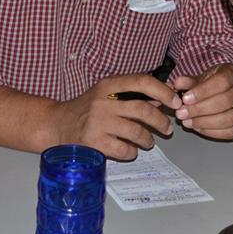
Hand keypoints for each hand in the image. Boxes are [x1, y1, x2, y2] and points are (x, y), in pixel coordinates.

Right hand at [50, 73, 182, 160]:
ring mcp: (98, 122)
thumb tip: (163, 97)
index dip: (163, 91)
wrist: (56, 125)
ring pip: (136, 132)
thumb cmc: (87, 109)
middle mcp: (103, 101)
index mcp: (108, 85)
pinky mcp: (94, 143)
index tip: (175, 102)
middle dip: (161, 121)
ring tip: (148, 142)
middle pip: (143, 110)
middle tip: (167, 129)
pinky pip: (125, 150)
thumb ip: (132, 94)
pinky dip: (132, 152)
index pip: (142, 82)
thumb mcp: (106, 94)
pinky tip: (130, 150)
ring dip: (148, 140)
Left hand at [173, 63, 232, 138]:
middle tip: (182, 113)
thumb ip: (190, 81)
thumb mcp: (203, 78)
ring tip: (188, 122)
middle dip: (200, 109)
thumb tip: (178, 83)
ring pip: (230, 119)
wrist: (232, 91)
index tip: (185, 99)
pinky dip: (214, 132)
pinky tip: (199, 128)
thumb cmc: (216, 84)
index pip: (222, 81)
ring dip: (205, 123)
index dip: (203, 91)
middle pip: (225, 101)